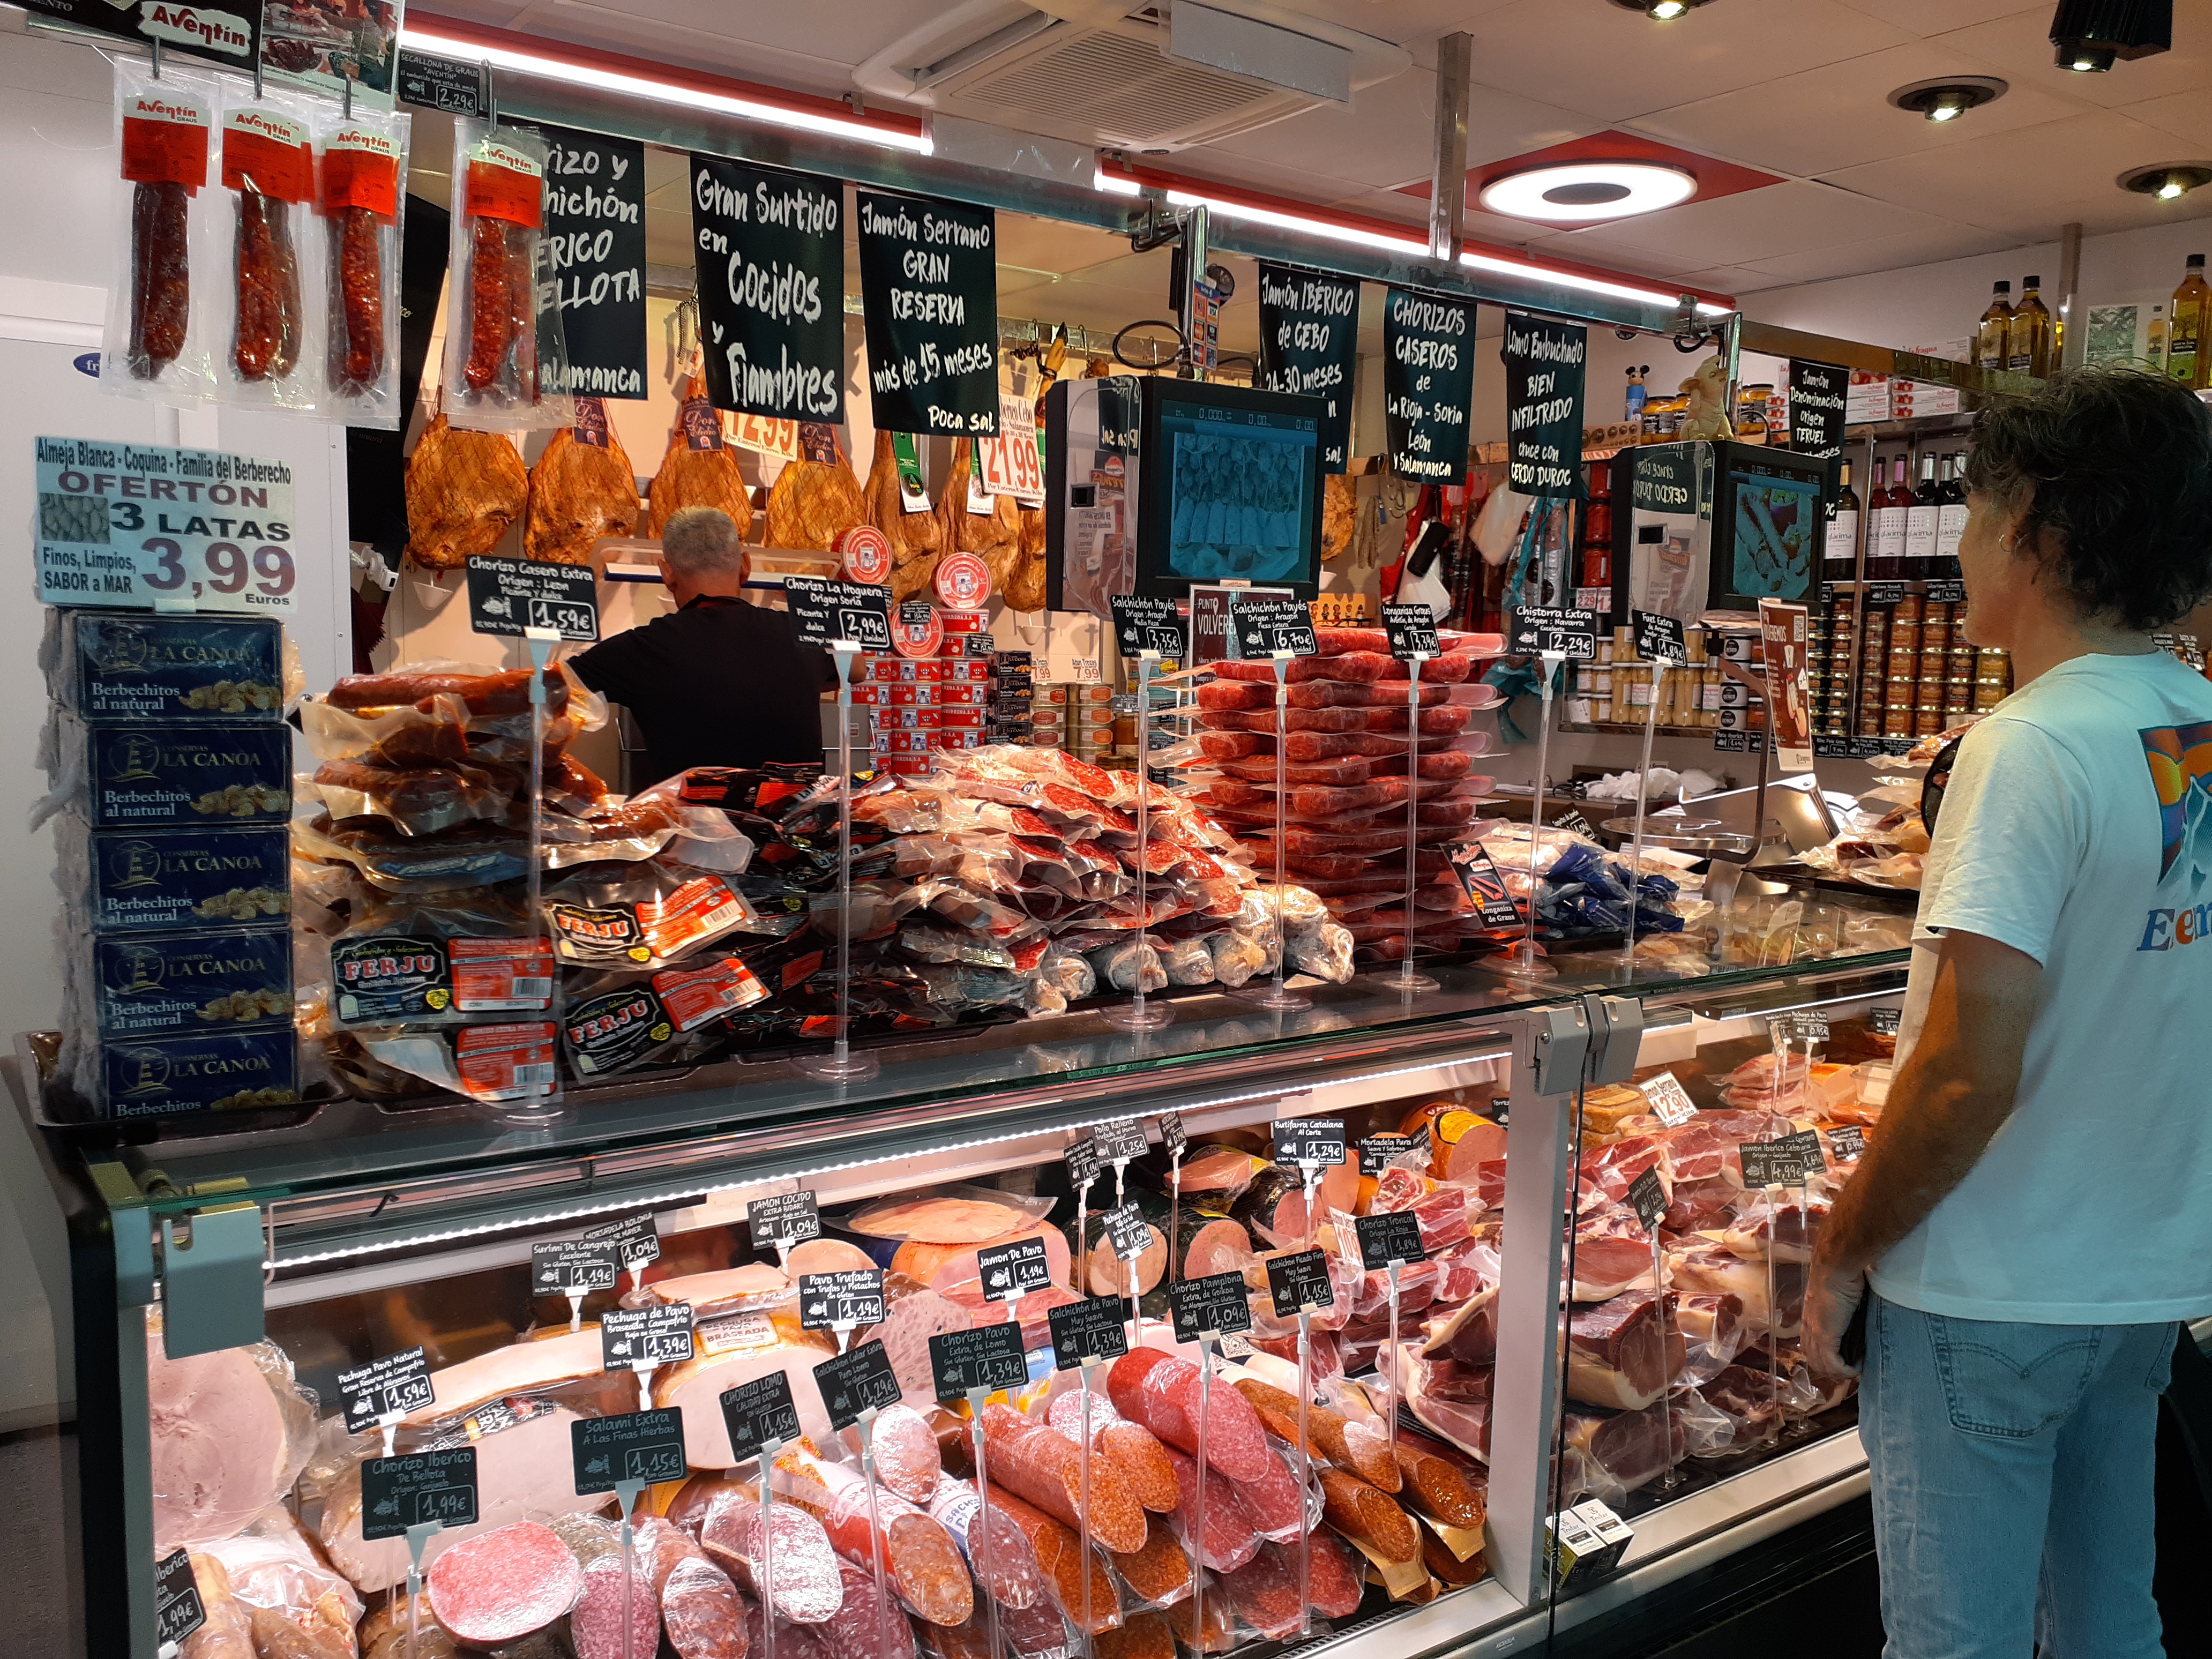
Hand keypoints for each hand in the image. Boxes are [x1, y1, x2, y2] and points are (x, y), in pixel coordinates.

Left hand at [1803, 1253, 1867, 1377]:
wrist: (1836, 1267)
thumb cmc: (1841, 1276)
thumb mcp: (1840, 1299)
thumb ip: (1842, 1312)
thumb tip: (1854, 1320)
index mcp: (1811, 1319)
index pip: (1812, 1350)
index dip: (1829, 1360)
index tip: (1847, 1361)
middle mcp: (1809, 1328)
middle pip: (1816, 1362)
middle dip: (1835, 1371)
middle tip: (1854, 1368)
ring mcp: (1815, 1333)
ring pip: (1823, 1366)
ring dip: (1842, 1372)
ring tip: (1858, 1368)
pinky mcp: (1825, 1335)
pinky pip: (1833, 1364)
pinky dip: (1847, 1370)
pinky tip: (1859, 1365)